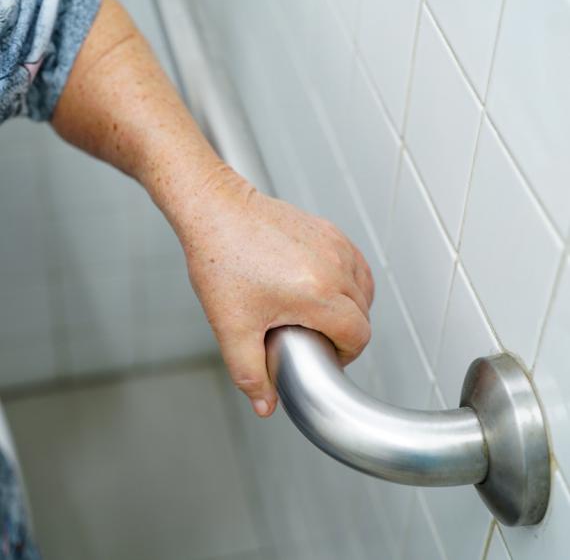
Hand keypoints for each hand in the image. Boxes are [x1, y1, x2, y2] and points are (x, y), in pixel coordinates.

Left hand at [176, 168, 374, 416]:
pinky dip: (349, 280)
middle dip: (347, 333)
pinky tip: (327, 286)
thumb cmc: (220, 260)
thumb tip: (266, 405)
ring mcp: (334, 244)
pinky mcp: (328, 230)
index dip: (346, 354)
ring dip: (352, 306)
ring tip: (322, 314)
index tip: (327, 355)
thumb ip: (249, 373)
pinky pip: (355, 262)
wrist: (215, 211)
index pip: (359, 335)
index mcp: (317, 294)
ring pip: (364, 287)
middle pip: (364, 313)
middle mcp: (334, 266)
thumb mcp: (231, 326)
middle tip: (317, 338)